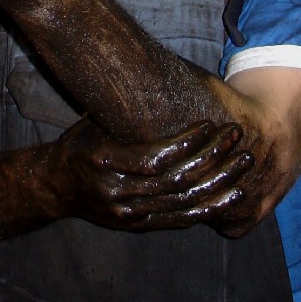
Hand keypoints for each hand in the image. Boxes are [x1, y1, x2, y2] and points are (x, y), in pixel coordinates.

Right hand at [47, 117, 255, 231]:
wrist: (55, 187)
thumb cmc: (81, 143)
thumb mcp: (95, 122)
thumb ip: (125, 113)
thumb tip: (159, 75)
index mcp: (104, 160)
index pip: (154, 157)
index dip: (186, 143)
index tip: (210, 123)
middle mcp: (116, 191)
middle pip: (175, 180)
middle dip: (211, 157)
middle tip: (236, 136)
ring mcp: (128, 213)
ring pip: (183, 202)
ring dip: (219, 182)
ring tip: (244, 162)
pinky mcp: (138, 225)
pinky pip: (180, 220)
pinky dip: (209, 208)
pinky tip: (232, 195)